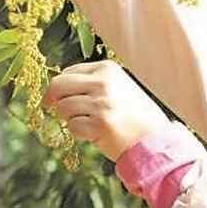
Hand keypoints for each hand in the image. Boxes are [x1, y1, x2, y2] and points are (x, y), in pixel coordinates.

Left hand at [42, 60, 171, 161]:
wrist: (155, 138)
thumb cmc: (134, 115)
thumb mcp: (118, 87)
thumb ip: (92, 82)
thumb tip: (57, 87)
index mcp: (107, 69)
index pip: (68, 72)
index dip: (58, 87)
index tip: (55, 97)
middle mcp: (103, 83)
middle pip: (58, 86)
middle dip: (52, 99)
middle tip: (51, 109)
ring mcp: (101, 103)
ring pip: (63, 109)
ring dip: (70, 119)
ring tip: (89, 124)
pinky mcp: (100, 124)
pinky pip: (72, 127)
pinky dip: (79, 133)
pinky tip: (95, 134)